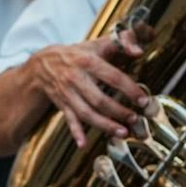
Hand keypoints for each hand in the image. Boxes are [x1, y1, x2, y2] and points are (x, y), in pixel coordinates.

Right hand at [26, 25, 153, 146]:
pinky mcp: (62, 104)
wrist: (43, 63)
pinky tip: (83, 144)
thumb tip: (139, 50)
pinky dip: (75, 132)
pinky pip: (69, 120)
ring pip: (86, 113)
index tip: (142, 100)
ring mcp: (67, 93)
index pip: (112, 77)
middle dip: (118, 112)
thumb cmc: (77, 54)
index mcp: (88, 61)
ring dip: (104, 125)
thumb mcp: (98, 44)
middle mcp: (76, 78)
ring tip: (122, 132)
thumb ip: (122, 42)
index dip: (129, 89)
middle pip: (99, 99)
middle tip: (135, 120)